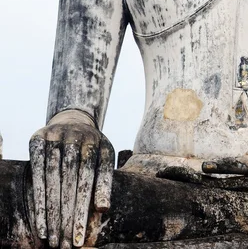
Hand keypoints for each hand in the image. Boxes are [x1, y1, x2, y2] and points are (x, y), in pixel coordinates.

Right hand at [29, 109, 114, 248]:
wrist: (73, 118)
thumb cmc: (92, 146)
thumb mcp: (104, 157)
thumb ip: (105, 180)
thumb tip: (103, 209)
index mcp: (95, 142)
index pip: (89, 179)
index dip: (83, 208)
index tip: (79, 236)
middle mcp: (74, 136)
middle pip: (69, 180)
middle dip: (66, 214)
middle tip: (64, 244)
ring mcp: (55, 135)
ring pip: (51, 177)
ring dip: (51, 210)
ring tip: (51, 238)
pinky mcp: (37, 138)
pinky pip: (35, 170)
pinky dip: (38, 196)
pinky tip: (39, 219)